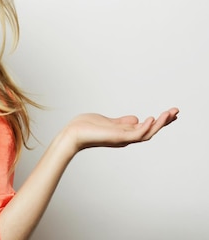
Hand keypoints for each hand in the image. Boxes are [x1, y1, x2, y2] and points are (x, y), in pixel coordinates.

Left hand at [64, 107, 178, 151]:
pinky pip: (135, 134)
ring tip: (170, 113)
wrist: (72, 134)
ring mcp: (123, 138)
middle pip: (151, 131)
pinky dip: (145, 127)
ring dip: (160, 124)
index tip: (171, 113)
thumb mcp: (108, 121)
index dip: (159, 121)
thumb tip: (137, 118)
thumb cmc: (85, 127)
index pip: (146, 127)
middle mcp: (126, 137)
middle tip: (177, 111)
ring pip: (147, 133)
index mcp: (124, 132)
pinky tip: (151, 117)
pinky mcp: (118, 138)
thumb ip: (122, 122)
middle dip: (164, 122)